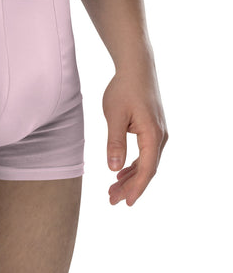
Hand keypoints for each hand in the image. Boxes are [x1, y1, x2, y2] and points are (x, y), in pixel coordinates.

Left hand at [102, 62, 168, 205]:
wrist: (136, 69)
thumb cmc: (123, 90)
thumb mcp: (114, 117)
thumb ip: (114, 143)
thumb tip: (113, 169)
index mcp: (153, 135)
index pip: (146, 169)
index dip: (136, 188)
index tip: (126, 203)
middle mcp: (160, 137)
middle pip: (147, 170)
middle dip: (130, 188)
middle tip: (112, 201)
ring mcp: (157, 134)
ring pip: (146, 163)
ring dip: (130, 178)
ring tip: (112, 191)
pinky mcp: (152, 129)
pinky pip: (145, 154)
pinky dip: (133, 166)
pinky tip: (120, 173)